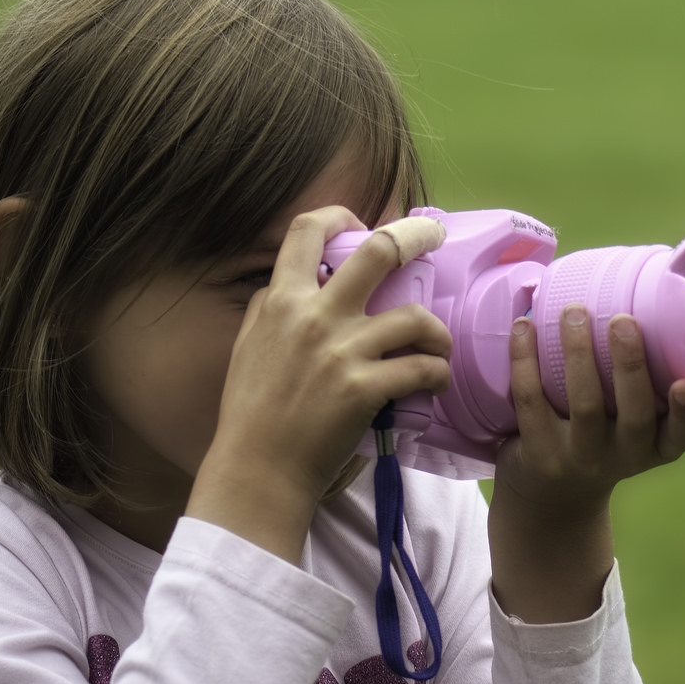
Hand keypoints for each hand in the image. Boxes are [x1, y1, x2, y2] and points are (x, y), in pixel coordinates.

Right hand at [188, 207, 451, 562]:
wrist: (258, 470)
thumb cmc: (250, 413)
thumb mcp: (246, 346)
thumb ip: (268, 310)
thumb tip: (285, 285)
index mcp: (281, 301)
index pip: (307, 230)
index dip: (340, 213)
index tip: (363, 223)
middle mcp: (313, 316)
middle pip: (379, 252)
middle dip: (416, 236)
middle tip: (434, 238)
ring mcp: (342, 351)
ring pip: (415, 317)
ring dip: (437, 332)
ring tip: (438, 347)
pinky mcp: (366, 389)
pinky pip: (422, 368)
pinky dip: (437, 373)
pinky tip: (435, 381)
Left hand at [487, 305, 684, 621]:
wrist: (550, 499)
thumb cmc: (601, 440)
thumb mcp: (630, 428)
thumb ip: (641, 385)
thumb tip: (641, 297)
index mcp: (655, 447)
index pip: (683, 435)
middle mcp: (623, 457)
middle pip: (633, 415)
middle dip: (630, 365)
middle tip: (623, 320)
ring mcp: (579, 458)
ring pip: (583, 404)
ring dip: (578, 353)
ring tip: (574, 312)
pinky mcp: (538, 453)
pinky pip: (531, 401)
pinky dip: (525, 360)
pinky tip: (523, 327)